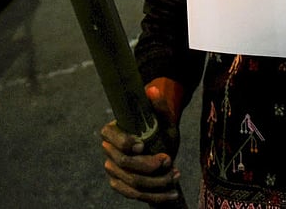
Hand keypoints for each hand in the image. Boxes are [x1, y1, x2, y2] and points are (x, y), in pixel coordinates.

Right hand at [101, 78, 183, 203]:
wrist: (164, 151)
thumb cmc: (161, 132)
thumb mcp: (165, 120)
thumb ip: (160, 106)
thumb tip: (153, 89)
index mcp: (114, 131)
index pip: (110, 137)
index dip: (125, 143)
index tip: (142, 144)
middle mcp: (110, 152)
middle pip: (125, 163)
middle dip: (149, 165)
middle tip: (169, 160)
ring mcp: (114, 171)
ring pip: (132, 183)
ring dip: (157, 182)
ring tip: (175, 175)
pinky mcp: (121, 186)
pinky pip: (136, 196)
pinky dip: (156, 196)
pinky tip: (172, 193)